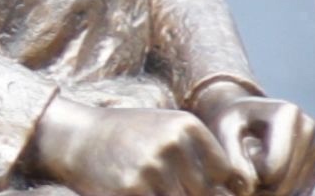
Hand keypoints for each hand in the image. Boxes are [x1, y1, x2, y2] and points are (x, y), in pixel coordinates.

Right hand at [28, 96, 250, 195]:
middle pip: (204, 192)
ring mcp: (152, 167)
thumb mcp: (165, 131)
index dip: (212, 185)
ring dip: (167, 195)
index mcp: (186, 125)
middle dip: (188, 194)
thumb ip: (200, 155)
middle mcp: (172, 143)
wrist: (74, 136)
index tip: (188, 181)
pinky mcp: (131, 188)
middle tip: (160, 180)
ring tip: (145, 181)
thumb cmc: (126, 137)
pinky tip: (134, 188)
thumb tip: (239, 189)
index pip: (225, 172)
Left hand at [191, 82, 314, 195]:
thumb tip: (247, 189)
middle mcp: (308, 128)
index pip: (274, 167)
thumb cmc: (231, 120)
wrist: (244, 113)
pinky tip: (261, 177)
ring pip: (294, 189)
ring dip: (269, 191)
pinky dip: (280, 191)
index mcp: (287, 114)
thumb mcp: (224, 131)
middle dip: (260, 189)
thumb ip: (232, 158)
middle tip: (239, 182)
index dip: (251, 178)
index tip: (234, 171)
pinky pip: (301, 191)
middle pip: (286, 182)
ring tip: (247, 175)